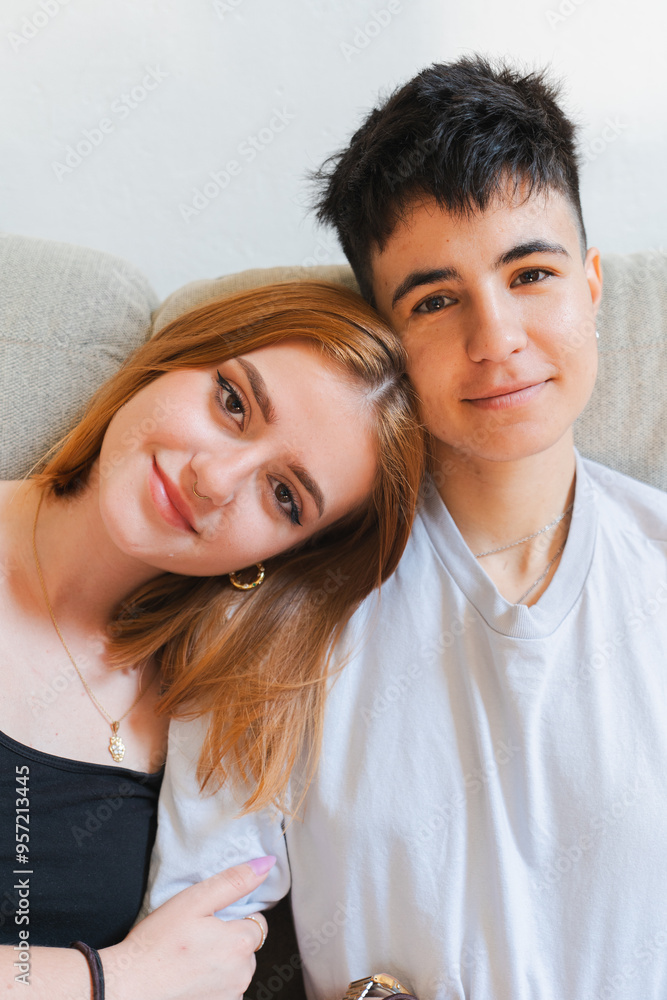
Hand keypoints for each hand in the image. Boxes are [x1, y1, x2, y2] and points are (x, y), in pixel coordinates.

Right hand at [102, 857, 274, 999]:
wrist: (127, 987)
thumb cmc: (156, 944)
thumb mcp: (193, 900)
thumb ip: (233, 882)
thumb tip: (266, 864)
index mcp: (240, 943)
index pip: (257, 921)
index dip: (234, 916)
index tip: (210, 920)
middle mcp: (241, 975)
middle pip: (247, 948)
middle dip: (228, 940)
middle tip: (196, 938)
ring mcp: (229, 997)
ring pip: (235, 971)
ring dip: (220, 964)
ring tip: (188, 959)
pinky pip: (223, 991)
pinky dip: (211, 984)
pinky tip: (188, 979)